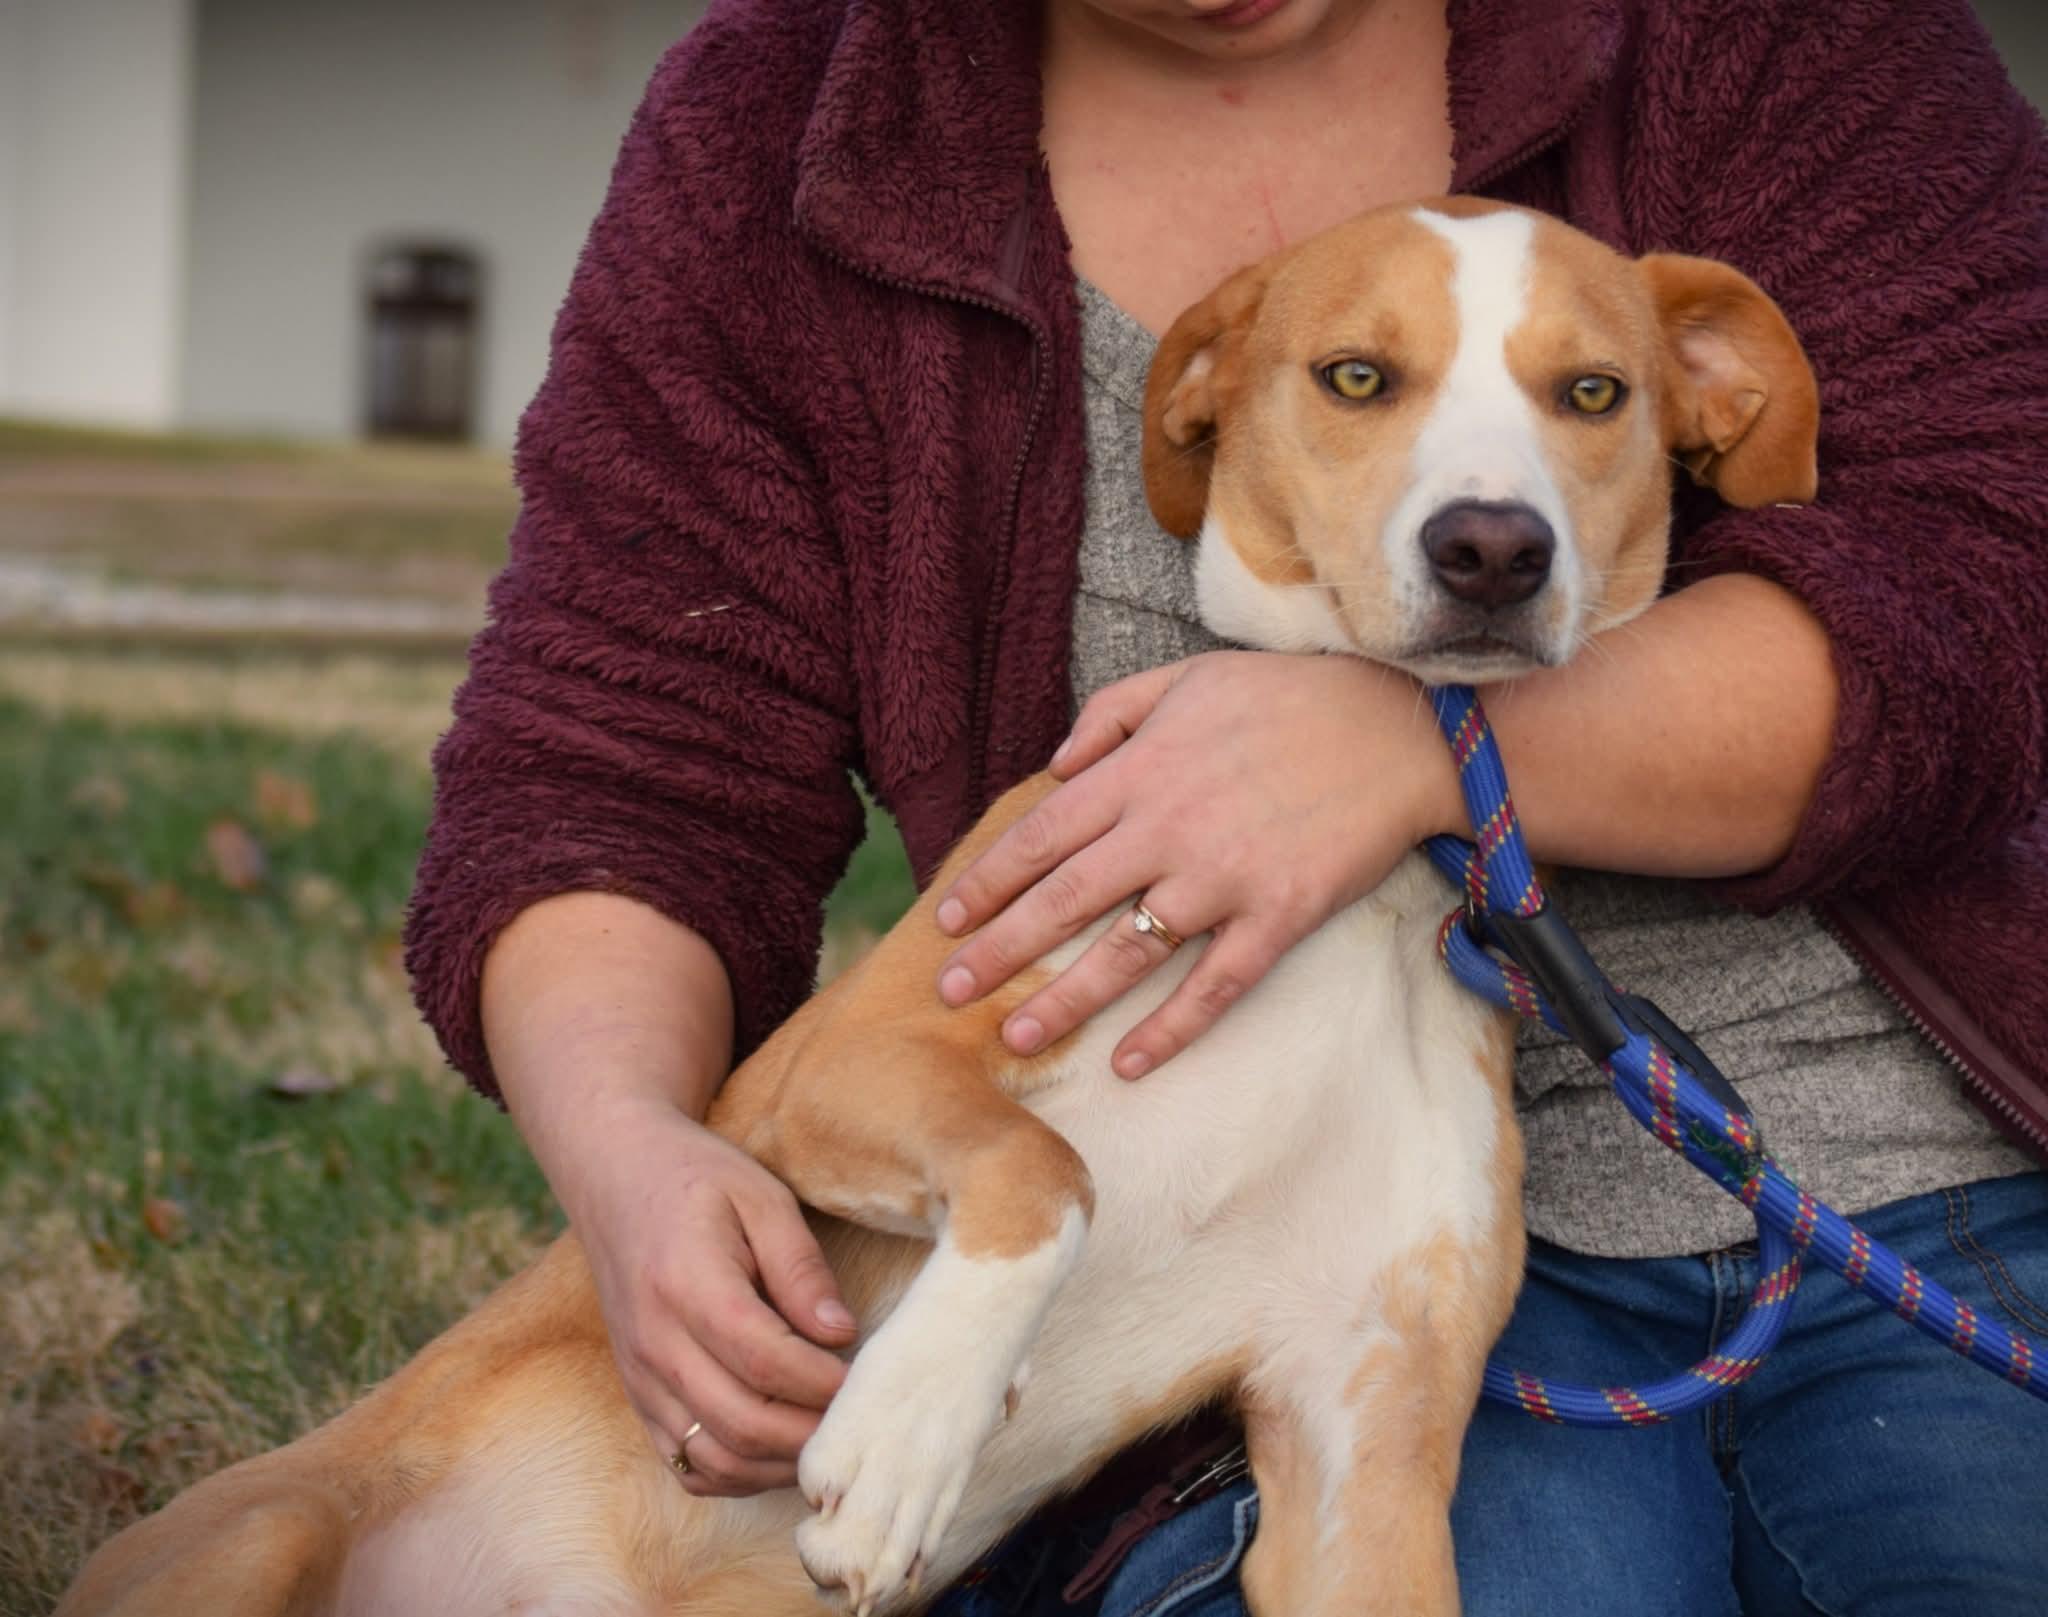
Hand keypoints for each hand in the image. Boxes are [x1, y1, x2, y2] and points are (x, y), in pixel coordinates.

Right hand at [560, 1098, 856, 1496]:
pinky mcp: (638, 1396)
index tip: (865, 1377)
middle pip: (742, 1423)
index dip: (823, 1382)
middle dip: (811, 1433)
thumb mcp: (761, 1197)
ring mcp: (641, 1376)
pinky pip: (688, 1465)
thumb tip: (841, 1334)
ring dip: (779, 1463)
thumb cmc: (696, 1179)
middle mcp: (655, 1342)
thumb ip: (801, 1267)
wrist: (614, 1178)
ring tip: (827, 1435)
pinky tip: (780, 1446)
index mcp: (687, 1284)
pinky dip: (740, 1472)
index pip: (765, 1361)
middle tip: (857, 1416)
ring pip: (715, 1459)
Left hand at [933, 651, 1463, 1077]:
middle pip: (1063, 901)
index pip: (1040, 837)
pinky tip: (1129, 1064)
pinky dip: (1169, 1029)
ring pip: (1125, 953)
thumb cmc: (1291, 697)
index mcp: (1139, 771)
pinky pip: (1213, 986)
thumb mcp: (1187, 678)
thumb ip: (1110, 714)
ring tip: (1016, 1037)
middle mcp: (1167, 829)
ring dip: (1064, 1002)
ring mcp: (1222, 879)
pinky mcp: (1276, 918)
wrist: (1402, 726)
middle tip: (948, 993)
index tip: (946, 920)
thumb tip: (1054, 768)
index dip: (987, 883)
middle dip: (999, 951)